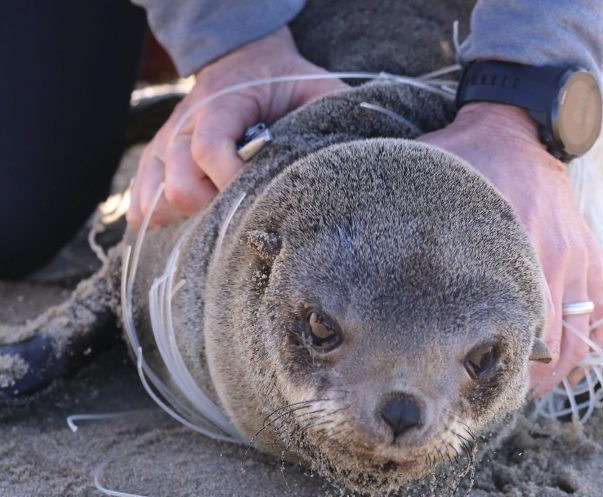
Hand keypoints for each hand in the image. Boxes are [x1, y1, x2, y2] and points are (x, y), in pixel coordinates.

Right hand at [128, 26, 348, 227]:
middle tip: (248, 210)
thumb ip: (333, 112)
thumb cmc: (286, 82)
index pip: (209, 148)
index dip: (233, 179)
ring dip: (190, 219)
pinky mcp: (157, 163)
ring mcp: (166, 146)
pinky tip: (189, 227)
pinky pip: (141, 203)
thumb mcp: (318, 88)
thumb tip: (359, 150)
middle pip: (180, 185)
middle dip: (216, 208)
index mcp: (221, 103)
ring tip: (223, 220)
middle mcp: (184, 124)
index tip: (264, 195)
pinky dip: (160, 220)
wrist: (245, 59)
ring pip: (156, 200)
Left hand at [418, 103, 602, 396]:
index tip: (470, 386)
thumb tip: (356, 247)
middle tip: (496, 399)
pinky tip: (572, 367)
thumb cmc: (466, 157)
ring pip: (579, 338)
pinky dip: (592, 346)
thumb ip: (403, 219)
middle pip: (546, 345)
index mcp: (506, 247)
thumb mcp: (432, 184)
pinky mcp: (591, 256)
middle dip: (524, 381)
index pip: (506, 327)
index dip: (490, 366)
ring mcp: (575, 260)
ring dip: (560, 374)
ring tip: (534, 392)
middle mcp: (546, 259)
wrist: (516, 127)